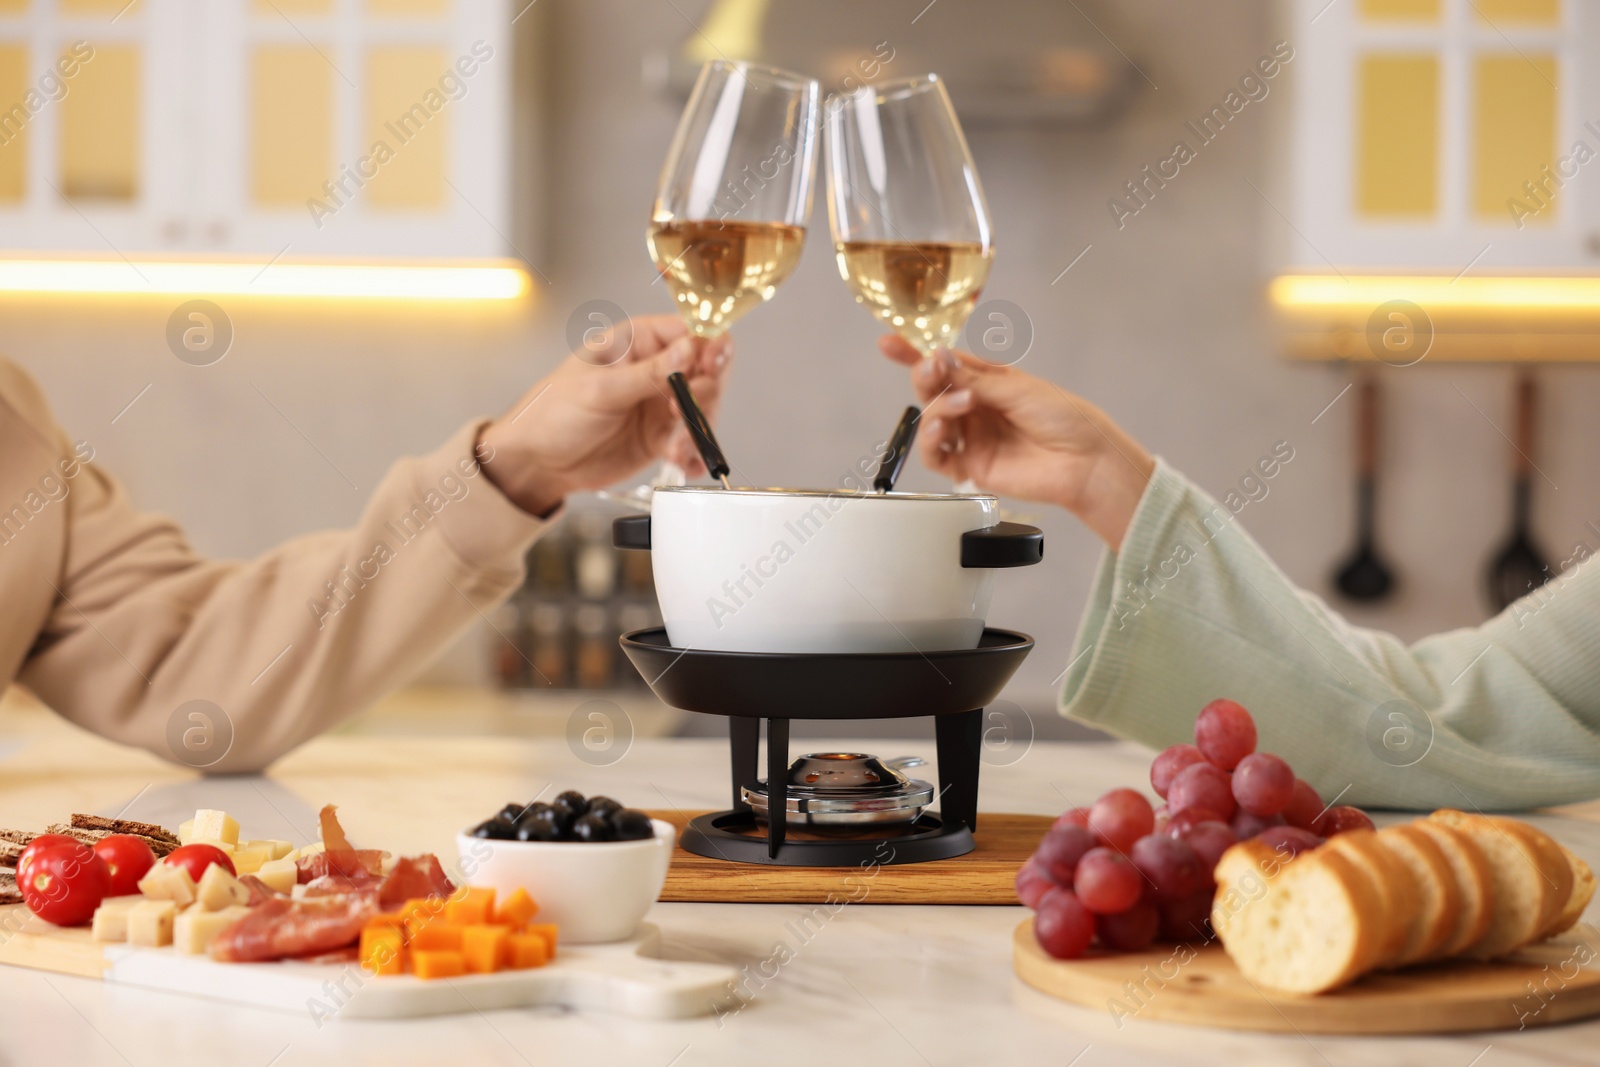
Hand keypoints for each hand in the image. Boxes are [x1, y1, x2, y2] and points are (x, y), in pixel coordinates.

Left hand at [479, 316, 732, 516]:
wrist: (537, 462)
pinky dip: (694, 454)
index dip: (710, 346)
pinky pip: (692, 441)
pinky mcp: (662, 436)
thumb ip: (648, 373)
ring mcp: (661, 404)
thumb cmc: (553, 413)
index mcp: (640, 341)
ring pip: (705, 409)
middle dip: (705, 395)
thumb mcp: (600, 390)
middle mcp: (656, 369)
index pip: (692, 332)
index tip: (712, 366)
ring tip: (675, 448)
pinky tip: (684, 463)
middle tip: (682, 413)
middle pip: (708, 371)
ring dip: (698, 430)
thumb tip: (689, 349)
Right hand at [880, 335, 1154, 549]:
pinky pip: (936, 456)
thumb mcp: (1016, 388)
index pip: (946, 366)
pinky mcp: (970, 467)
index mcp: (989, 383)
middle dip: (925, 377)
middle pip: (933, 391)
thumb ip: (972, 378)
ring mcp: (972, 438)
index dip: (915, 355)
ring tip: (962, 403)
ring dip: (937, 409)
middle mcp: (976, 409)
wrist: (1084, 461)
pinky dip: (931, 442)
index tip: (889, 343)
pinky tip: (944, 432)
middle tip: (931, 370)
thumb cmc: (1064, 419)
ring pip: (930, 421)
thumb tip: (938, 357)